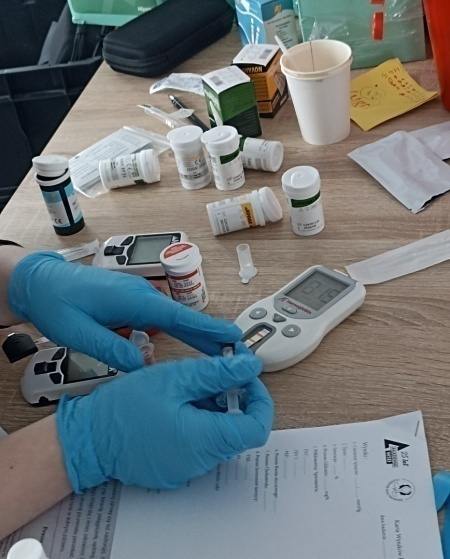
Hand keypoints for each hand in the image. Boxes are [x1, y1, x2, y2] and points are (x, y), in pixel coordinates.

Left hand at [8, 252, 240, 370]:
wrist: (41, 283)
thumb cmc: (58, 303)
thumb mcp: (79, 333)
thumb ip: (111, 350)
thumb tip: (142, 366)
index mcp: (134, 301)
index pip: (179, 316)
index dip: (208, 328)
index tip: (233, 336)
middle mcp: (141, 296)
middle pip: (184, 317)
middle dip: (211, 334)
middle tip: (237, 350)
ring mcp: (138, 298)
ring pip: (175, 319)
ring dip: (196, 335)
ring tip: (219, 353)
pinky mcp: (132, 303)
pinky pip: (162, 319)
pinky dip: (179, 331)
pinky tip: (187, 345)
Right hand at [56, 353, 273, 491]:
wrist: (86, 438)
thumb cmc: (123, 408)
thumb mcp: (174, 378)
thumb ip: (217, 372)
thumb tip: (249, 366)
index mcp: (206, 440)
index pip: (258, 426)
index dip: (260, 397)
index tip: (246, 376)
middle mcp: (201, 461)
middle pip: (239, 429)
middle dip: (235, 396)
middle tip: (218, 370)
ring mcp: (187, 468)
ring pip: (218, 434)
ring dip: (215, 406)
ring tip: (191, 383)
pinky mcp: (174, 467)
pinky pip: (199, 443)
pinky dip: (198, 420)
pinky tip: (178, 401)